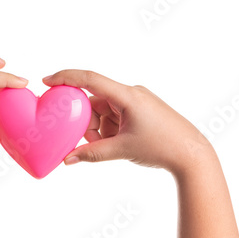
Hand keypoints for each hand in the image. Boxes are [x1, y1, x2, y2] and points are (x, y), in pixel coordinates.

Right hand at [43, 70, 212, 173]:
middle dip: (87, 122)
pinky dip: (110, 129)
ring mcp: (136, 102)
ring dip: (100, 129)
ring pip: (104, 111)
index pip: (90, 79)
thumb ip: (92, 154)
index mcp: (127, 96)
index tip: (46, 82)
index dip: (66, 78)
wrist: (192, 154)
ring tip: (110, 147)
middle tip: (89, 142)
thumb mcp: (122, 150)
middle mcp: (131, 93)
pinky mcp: (140, 110)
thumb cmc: (163, 147)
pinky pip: (115, 115)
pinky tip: (117, 143)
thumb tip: (68, 159)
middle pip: (95, 101)